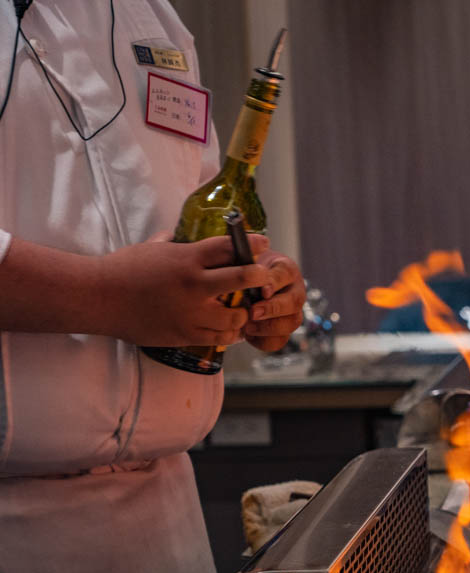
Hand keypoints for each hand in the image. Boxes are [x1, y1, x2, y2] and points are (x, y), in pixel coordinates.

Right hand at [97, 235, 272, 346]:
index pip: (229, 247)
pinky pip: (220, 337)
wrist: (99, 298)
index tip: (264, 243)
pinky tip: (232, 328)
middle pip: (243, 279)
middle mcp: (194, 285)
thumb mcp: (153, 248)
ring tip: (244, 309)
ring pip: (236, 316)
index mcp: (187, 259)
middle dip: (259, 277)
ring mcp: (191, 312)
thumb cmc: (122, 269)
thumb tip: (182, 234)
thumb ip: (174, 242)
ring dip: (244, 311)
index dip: (253, 243)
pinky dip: (231, 333)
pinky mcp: (185, 334)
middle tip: (263, 278)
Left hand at [242, 250, 304, 351]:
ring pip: (291, 324)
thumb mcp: (246, 263)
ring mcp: (292, 312)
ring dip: (268, 328)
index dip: (275, 283)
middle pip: (295, 302)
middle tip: (252, 312)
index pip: (285, 274)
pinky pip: (279, 341)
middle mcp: (294, 291)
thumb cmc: (245, 271)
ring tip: (247, 326)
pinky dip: (263, 340)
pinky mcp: (283, 330)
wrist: (244, 284)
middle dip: (273, 309)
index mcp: (286, 270)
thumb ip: (249, 270)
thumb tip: (261, 289)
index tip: (262, 291)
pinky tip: (248, 334)